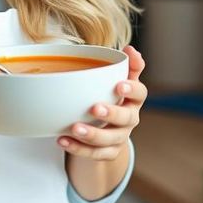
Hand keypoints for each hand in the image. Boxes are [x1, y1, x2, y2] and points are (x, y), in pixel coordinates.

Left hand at [57, 45, 146, 160]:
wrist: (107, 125)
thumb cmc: (110, 94)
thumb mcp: (118, 78)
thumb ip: (125, 65)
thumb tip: (130, 49)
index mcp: (133, 99)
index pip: (140, 93)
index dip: (132, 89)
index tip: (119, 85)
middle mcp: (130, 119)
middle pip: (126, 119)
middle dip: (111, 114)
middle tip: (94, 108)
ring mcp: (120, 137)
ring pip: (110, 140)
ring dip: (93, 134)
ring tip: (74, 128)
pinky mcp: (109, 152)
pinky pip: (95, 154)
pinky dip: (78, 148)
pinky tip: (62, 140)